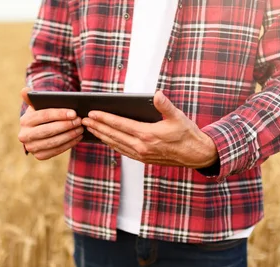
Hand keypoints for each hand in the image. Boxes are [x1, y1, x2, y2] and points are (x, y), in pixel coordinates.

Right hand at [18, 87, 83, 160]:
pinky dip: (68, 144)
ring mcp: (31, 147)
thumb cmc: (41, 115)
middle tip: (79, 121)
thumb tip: (24, 91)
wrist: (38, 132)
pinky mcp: (39, 156)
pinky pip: (56, 151)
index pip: (44, 116)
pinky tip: (77, 137)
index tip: (74, 113)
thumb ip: (32, 98)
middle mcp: (24, 135)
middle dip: (66, 125)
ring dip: (69, 135)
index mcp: (25, 120)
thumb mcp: (37, 106)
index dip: (59, 114)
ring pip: (53, 142)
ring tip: (80, 129)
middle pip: (48, 130)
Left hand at [81, 91, 217, 168]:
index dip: (104, 119)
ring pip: (116, 144)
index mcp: (148, 135)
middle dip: (97, 127)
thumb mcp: (178, 116)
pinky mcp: (143, 159)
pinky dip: (112, 144)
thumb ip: (165, 105)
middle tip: (83, 120)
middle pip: (114, 135)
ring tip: (90, 128)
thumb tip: (157, 94)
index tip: (92, 113)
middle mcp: (141, 147)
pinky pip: (122, 151)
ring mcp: (141, 155)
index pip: (120, 125)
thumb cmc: (187, 133)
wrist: (195, 155)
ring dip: (101, 136)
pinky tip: (105, 139)